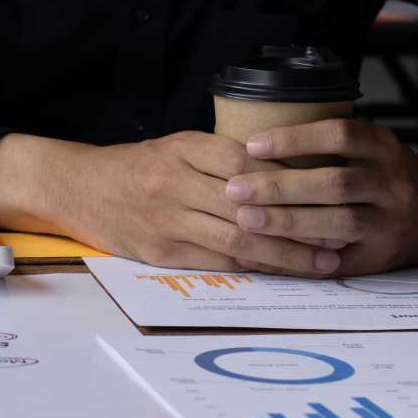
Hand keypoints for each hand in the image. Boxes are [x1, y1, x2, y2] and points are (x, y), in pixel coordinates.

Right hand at [0, 132, 345, 273]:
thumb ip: (221, 155)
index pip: (248, 164)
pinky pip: (216, 262)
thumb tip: (286, 168)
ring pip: (237, 240)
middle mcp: (172, 184)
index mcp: (182, 150)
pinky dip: (253, 268)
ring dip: (285, 255)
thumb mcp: (176, 146)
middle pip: (249, 207)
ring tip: (324, 262)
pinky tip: (282, 271)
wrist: (75, 187)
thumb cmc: (135, 166)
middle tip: (342, 235)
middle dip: (300, 224)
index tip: (331, 191)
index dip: (291, 181)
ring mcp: (165, 221)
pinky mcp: (159, 252)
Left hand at [226, 119, 417, 274]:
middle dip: (281, 186)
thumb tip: (249, 143)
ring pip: (339, 223)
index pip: (343, 135)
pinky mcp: (382, 258)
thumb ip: (329, 145)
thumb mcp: (371, 147)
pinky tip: (265, 252)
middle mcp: (394, 184)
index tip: (252, 143)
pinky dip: (299, 257)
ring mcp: (391, 224)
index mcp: (386, 149)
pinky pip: (338, 260)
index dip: (297, 138)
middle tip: (235, 188)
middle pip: (336, 183)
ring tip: (244, 219)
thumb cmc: (386, 173)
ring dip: (288, 222)